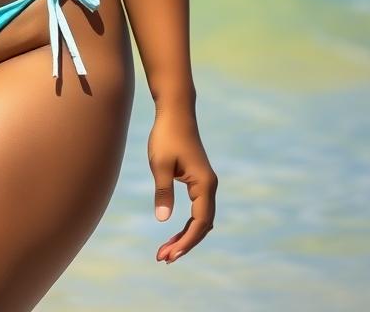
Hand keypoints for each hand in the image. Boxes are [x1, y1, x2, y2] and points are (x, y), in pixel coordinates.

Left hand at [148, 106, 216, 263]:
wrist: (174, 111)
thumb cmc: (166, 135)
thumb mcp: (159, 164)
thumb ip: (163, 191)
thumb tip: (163, 220)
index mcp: (204, 184)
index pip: (200, 223)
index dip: (186, 241)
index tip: (169, 254)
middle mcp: (210, 186)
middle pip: (202, 225)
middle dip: (184, 243)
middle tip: (163, 258)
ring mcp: (205, 183)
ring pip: (200, 219)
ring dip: (185, 235)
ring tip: (165, 251)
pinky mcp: (198, 180)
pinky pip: (197, 209)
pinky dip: (186, 223)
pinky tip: (174, 232)